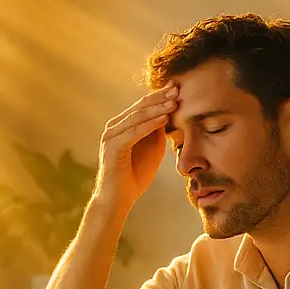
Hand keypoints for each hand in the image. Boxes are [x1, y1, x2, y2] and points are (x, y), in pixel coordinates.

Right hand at [93, 85, 178, 217]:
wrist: (118, 200)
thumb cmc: (135, 176)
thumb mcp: (152, 149)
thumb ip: (158, 131)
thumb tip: (170, 113)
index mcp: (122, 126)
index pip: (142, 106)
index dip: (160, 96)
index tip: (178, 88)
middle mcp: (114, 127)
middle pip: (139, 107)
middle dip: (159, 97)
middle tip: (177, 88)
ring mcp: (111, 136)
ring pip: (136, 117)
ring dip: (156, 108)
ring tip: (174, 101)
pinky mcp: (112, 147)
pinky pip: (133, 132)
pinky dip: (149, 125)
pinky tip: (164, 119)